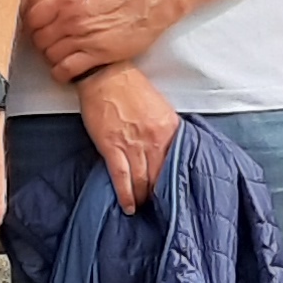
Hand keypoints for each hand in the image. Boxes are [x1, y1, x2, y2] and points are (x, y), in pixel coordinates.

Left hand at [27, 0, 187, 79]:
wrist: (153, 0)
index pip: (32, 18)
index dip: (33, 23)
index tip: (40, 25)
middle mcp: (72, 21)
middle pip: (39, 39)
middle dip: (42, 41)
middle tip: (50, 40)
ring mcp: (85, 39)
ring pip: (51, 56)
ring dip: (52, 56)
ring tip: (60, 52)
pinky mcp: (98, 55)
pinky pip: (68, 70)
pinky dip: (62, 72)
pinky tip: (67, 67)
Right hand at [77, 61, 180, 212]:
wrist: (105, 75)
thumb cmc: (130, 88)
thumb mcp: (159, 107)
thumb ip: (166, 130)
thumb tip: (170, 150)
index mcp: (169, 128)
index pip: (177, 163)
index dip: (175, 181)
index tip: (175, 192)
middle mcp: (154, 139)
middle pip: (160, 176)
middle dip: (159, 194)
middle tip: (159, 206)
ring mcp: (133, 145)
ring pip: (142, 180)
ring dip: (143, 197)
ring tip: (144, 208)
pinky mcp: (112, 147)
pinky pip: (122, 177)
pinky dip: (126, 194)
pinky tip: (129, 206)